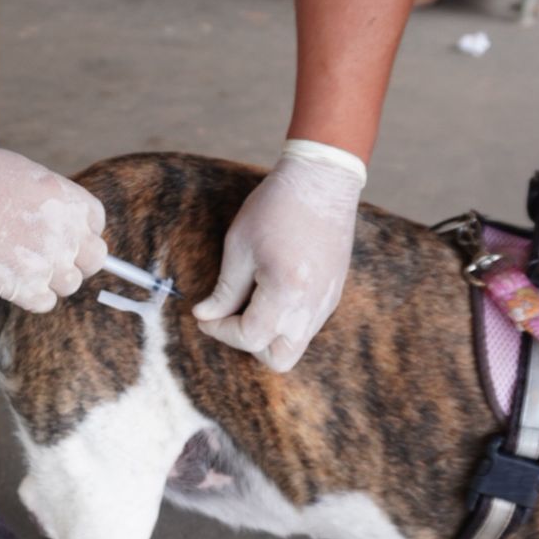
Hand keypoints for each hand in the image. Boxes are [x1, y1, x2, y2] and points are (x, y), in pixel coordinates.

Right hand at [0, 142, 107, 312]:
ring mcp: (45, 262)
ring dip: (51, 278)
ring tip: (22, 263)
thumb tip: (64, 224)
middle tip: (46, 253)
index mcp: (69, 200)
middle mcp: (65, 232)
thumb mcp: (28, 175)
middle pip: (94, 260)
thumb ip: (54, 203)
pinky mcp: (20, 287)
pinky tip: (12, 279)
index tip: (61, 232)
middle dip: (75, 258)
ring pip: (70, 284)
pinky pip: (45, 303)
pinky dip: (32, 296)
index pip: (96, 224)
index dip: (79, 230)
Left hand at [193, 140, 365, 371]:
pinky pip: (306, 326)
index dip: (221, 331)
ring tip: (250, 302)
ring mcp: (326, 303)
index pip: (250, 337)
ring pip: (295, 346)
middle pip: (279, 358)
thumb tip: (205, 316)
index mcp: (286, 292)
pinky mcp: (333, 294)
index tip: (205, 317)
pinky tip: (270, 291)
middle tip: (229, 317)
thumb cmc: (276, 206)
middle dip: (249, 344)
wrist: (323, 180)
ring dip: (268, 335)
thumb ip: (224, 290)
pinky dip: (284, 321)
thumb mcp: (239, 246)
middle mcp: (311, 306)